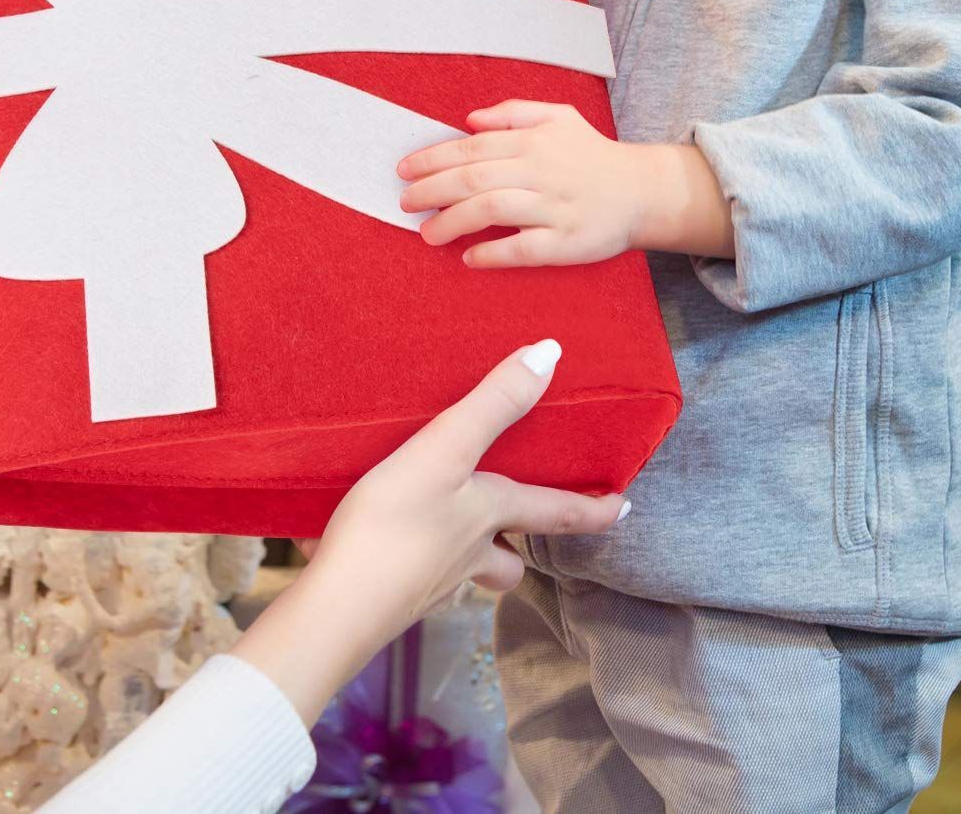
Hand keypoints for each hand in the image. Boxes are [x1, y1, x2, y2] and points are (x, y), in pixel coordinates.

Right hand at [229, 341, 627, 723]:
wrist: (337, 606)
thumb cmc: (392, 525)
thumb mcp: (444, 451)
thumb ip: (493, 404)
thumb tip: (550, 353)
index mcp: (489, 516)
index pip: (557, 513)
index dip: (593, 511)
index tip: (623, 510)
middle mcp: (468, 554)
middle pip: (510, 559)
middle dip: (520, 547)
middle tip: (524, 536)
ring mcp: (428, 582)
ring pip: (465, 573)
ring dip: (469, 558)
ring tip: (453, 536)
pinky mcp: (389, 594)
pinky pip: (414, 578)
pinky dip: (411, 562)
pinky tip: (386, 544)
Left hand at [397, 99, 645, 266]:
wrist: (643, 191)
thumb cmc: (591, 155)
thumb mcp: (558, 117)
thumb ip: (513, 113)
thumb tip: (470, 119)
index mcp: (533, 142)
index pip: (471, 149)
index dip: (432, 159)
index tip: (404, 171)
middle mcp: (541, 172)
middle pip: (473, 179)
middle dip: (431, 191)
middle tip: (405, 203)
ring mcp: (554, 208)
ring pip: (491, 211)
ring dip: (452, 222)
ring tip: (427, 233)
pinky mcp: (567, 242)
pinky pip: (522, 249)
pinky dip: (492, 254)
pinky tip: (469, 258)